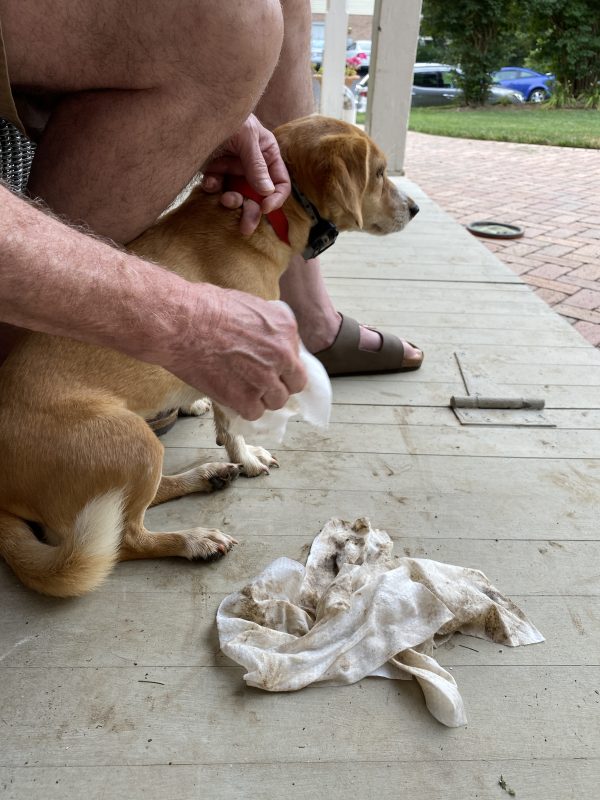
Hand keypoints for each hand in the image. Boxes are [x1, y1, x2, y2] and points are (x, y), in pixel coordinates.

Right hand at [163, 284, 306, 419]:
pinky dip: (242, 408)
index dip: (281, 364)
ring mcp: (265, 379)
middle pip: (294, 384)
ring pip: (276, 401)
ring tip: (240, 388)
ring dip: (261, 398)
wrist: (179, 323)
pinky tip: (229, 395)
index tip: (267, 365)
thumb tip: (266, 342)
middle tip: (258, 381)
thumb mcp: (247, 306)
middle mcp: (282, 355)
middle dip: (278, 384)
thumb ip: (266, 329)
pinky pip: (254, 413)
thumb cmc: (204, 307)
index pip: (295, 358)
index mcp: (285, 328)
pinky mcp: (245, 398)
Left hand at [200, 114, 290, 234]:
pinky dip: (213, 188)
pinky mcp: (215, 171)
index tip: (266, 208)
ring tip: (225, 200)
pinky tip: (209, 180)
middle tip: (245, 228)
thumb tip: (267, 192)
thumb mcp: (246, 136)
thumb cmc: (227, 114)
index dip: (275, 198)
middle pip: (259, 197)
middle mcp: (252, 165)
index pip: (280, 182)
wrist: (194, 109)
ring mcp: (233, 169)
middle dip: (252, 212)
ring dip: (232, 201)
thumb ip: (256, 164)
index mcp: (267, 154)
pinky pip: (217, 188)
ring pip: (238, 196)